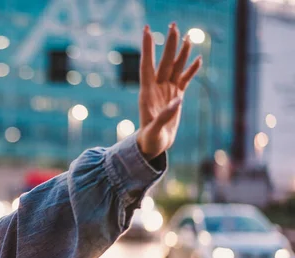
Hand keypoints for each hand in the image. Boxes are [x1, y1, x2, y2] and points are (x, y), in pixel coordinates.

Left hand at [137, 23, 201, 159]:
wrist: (153, 145)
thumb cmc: (150, 140)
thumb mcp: (155, 131)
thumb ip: (164, 116)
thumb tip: (178, 99)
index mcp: (147, 93)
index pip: (147, 65)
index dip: (147, 48)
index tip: (146, 31)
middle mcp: (156, 88)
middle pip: (164, 62)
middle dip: (168, 44)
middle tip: (173, 25)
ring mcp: (166, 91)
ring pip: (175, 68)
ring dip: (181, 53)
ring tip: (188, 36)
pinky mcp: (175, 96)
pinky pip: (184, 80)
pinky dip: (190, 70)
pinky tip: (197, 59)